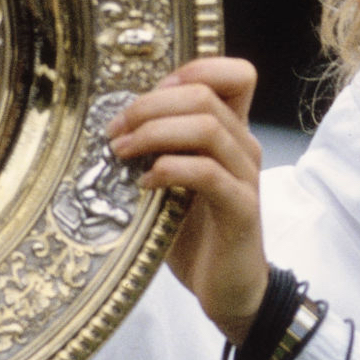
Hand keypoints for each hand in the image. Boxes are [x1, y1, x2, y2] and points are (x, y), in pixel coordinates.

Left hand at [107, 57, 266, 343]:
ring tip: (123, 153)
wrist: (228, 290)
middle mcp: (244, 147)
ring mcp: (246, 177)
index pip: (234, 75)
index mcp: (231, 133)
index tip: (148, 96)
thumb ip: (160, 149)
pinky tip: (146, 185)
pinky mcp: (241, 210)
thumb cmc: (195, 234)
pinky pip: (207, 173)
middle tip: (116, 130)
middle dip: (150, 105)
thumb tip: (113, 124)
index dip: (191, 70)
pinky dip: (170, 170)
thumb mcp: (174, 182)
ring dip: (155, 134)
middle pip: (204, 95)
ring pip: (207, 127)